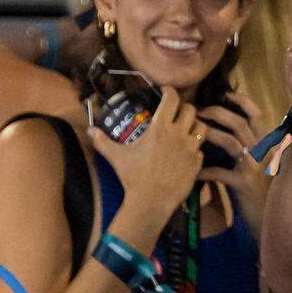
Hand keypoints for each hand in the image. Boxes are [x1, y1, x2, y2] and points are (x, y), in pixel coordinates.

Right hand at [88, 87, 205, 217]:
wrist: (151, 201)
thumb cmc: (133, 176)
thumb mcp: (116, 156)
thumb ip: (102, 141)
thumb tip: (89, 129)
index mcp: (160, 128)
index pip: (172, 99)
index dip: (170, 91)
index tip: (165, 91)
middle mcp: (179, 134)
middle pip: (191, 109)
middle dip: (184, 107)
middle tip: (177, 112)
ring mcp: (191, 148)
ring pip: (202, 127)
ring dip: (195, 125)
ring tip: (186, 129)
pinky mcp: (198, 162)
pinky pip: (201, 149)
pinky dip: (195, 148)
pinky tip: (186, 152)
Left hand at [197, 91, 269, 236]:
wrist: (269, 218)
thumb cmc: (261, 191)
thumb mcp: (258, 165)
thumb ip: (246, 149)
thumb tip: (222, 133)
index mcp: (268, 144)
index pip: (258, 115)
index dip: (243, 102)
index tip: (226, 93)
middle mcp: (264, 151)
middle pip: (240, 123)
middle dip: (217, 113)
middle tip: (198, 111)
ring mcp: (255, 167)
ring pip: (231, 141)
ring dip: (209, 134)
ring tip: (192, 132)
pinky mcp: (244, 184)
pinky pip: (219, 172)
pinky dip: (204, 171)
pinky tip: (192, 173)